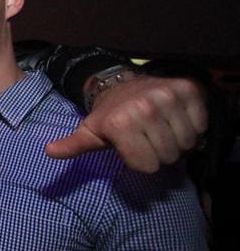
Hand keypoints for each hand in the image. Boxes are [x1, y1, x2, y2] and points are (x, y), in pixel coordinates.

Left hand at [46, 76, 207, 172]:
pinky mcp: (188, 89)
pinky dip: (193, 125)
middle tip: (148, 138)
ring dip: (177, 140)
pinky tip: (175, 118)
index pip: (147, 166)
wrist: (123, 83)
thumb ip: (72, 146)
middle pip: (168, 156)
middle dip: (159, 153)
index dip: (140, 162)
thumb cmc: (108, 115)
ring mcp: (167, 96)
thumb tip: (49, 151)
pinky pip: (201, 124)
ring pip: (186, 142)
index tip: (132, 149)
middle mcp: (144, 107)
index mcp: (119, 123)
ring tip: (161, 129)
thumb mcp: (89, 132)